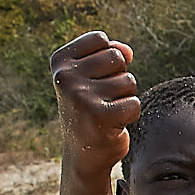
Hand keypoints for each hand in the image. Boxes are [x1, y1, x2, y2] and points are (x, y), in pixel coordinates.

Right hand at [51, 31, 139, 169]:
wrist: (83, 155)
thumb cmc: (90, 109)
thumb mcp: (93, 77)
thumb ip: (110, 53)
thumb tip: (128, 51)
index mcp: (59, 62)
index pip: (100, 40)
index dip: (107, 60)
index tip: (93, 81)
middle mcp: (65, 78)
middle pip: (117, 57)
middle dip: (118, 78)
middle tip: (103, 99)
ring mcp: (81, 97)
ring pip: (128, 81)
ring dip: (125, 97)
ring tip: (107, 111)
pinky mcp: (100, 117)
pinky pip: (134, 103)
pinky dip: (130, 115)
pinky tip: (113, 125)